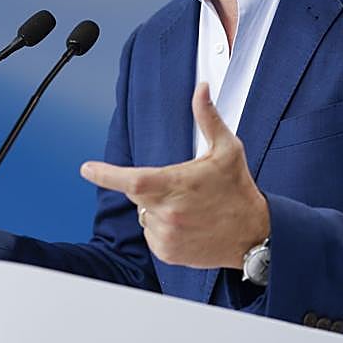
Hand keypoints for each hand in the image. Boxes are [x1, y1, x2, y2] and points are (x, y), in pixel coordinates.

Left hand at [79, 83, 269, 268]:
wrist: (255, 235)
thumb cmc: (239, 190)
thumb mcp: (227, 150)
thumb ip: (208, 118)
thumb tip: (201, 90)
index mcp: (176, 185)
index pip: (131, 179)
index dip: (105, 174)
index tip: (87, 169)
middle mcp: (168, 213)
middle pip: (138, 194)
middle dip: (150, 187)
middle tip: (182, 188)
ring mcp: (167, 235)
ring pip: (144, 215)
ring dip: (158, 209)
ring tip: (190, 209)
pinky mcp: (168, 253)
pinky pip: (152, 235)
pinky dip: (163, 228)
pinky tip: (188, 225)